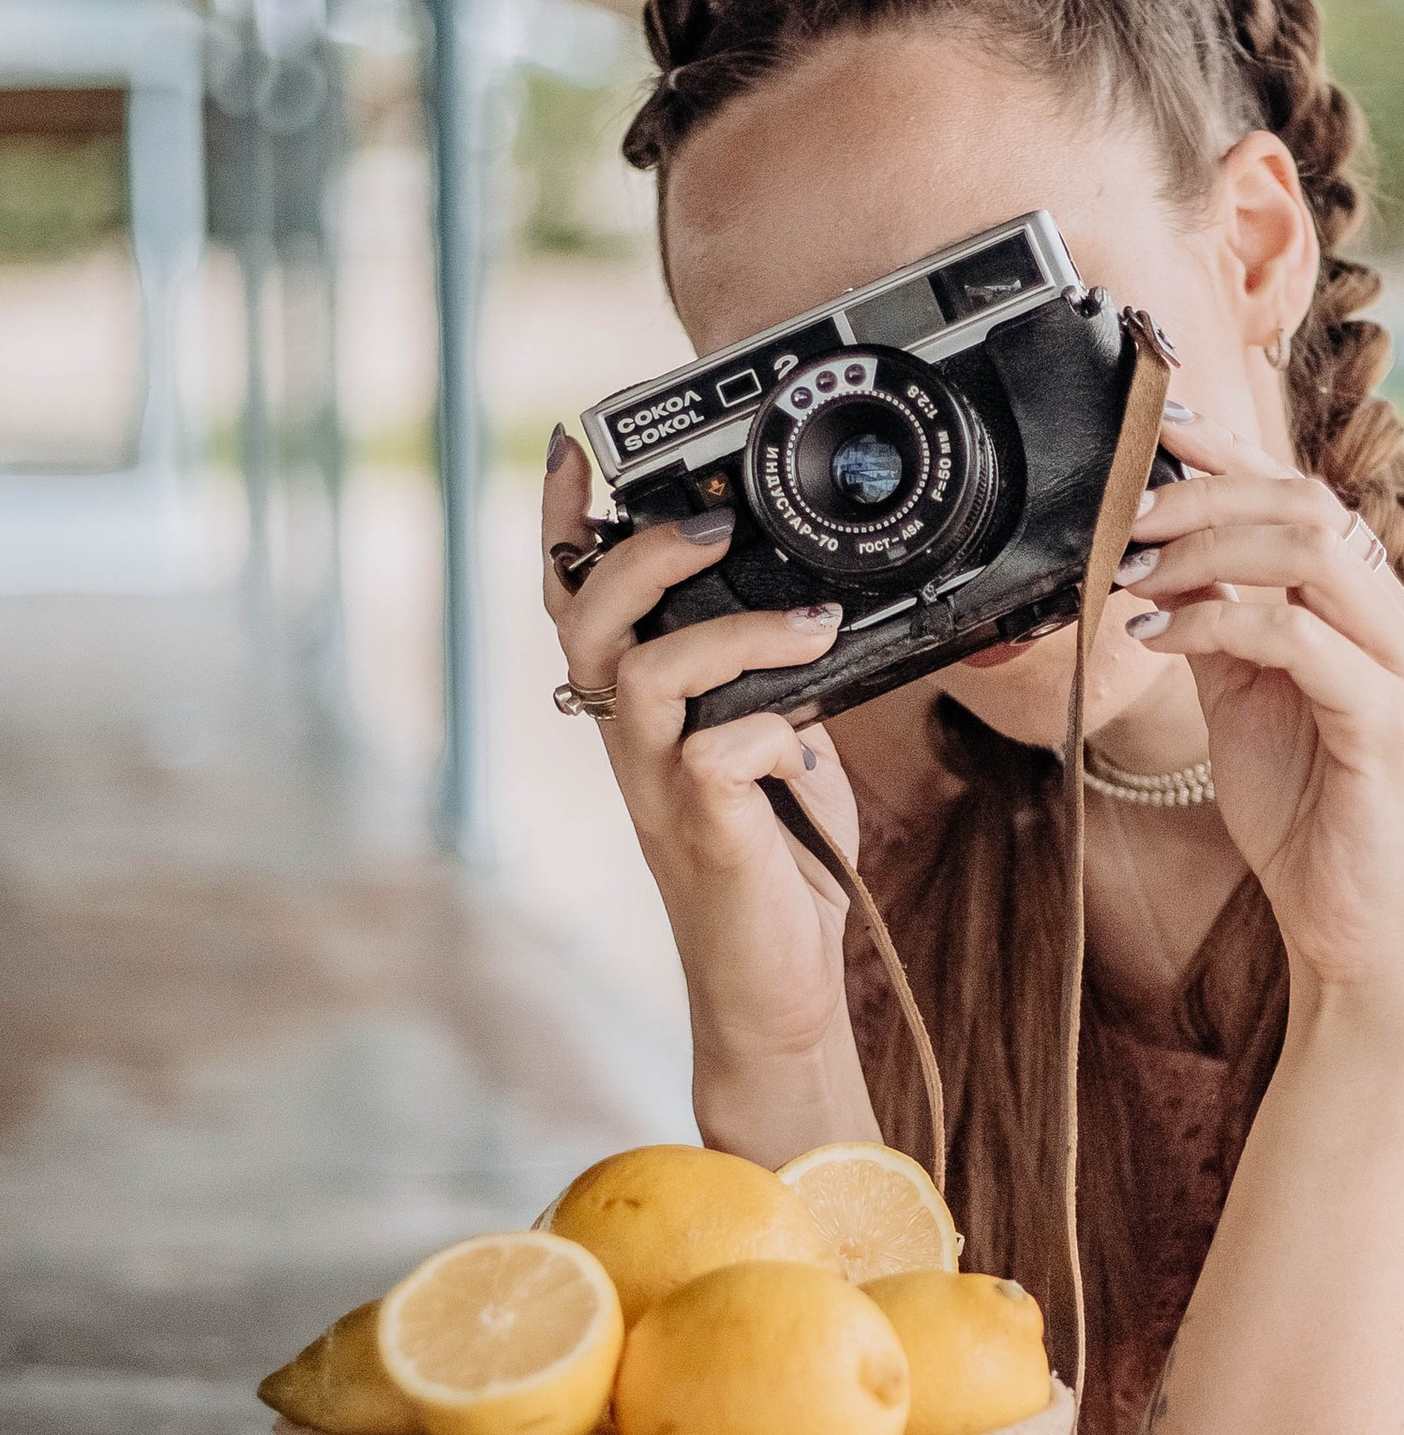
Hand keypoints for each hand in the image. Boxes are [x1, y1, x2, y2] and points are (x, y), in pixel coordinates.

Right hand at [542, 434, 875, 1129]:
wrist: (779, 986)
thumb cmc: (780, 862)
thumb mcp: (780, 742)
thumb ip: (772, 676)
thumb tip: (807, 600)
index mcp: (641, 712)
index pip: (575, 603)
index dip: (561, 526)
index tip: (572, 448)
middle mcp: (631, 743)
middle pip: (586, 620)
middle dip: (641, 554)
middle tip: (716, 522)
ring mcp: (657, 788)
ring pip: (646, 674)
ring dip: (731, 631)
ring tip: (811, 619)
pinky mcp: (701, 832)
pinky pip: (713, 753)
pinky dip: (768, 729)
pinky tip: (807, 740)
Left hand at [1117, 412, 1403, 1020]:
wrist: (1351, 927)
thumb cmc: (1305, 816)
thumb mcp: (1242, 698)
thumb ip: (1217, 624)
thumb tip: (1156, 558)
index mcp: (1370, 610)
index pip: (1305, 497)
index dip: (1230, 453)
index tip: (1158, 428)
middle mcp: (1398, 625)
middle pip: (1309, 504)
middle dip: (1205, 496)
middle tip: (1126, 515)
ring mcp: (1402, 669)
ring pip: (1312, 552)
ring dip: (1206, 551)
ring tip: (1136, 576)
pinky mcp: (1387, 722)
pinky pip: (1300, 638)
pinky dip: (1220, 624)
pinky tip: (1161, 637)